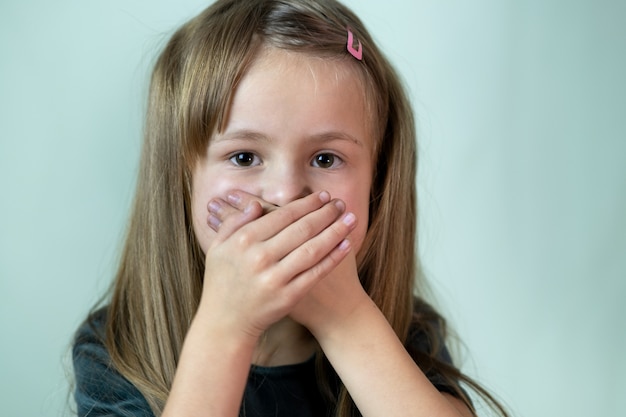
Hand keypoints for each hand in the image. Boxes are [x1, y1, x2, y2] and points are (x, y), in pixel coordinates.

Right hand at [199, 190, 355, 342]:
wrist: (225, 323)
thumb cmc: (221, 282)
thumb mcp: (217, 248)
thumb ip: (234, 223)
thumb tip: (256, 204)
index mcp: (243, 241)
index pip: (282, 215)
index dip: (306, 204)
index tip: (322, 196)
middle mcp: (260, 257)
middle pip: (301, 229)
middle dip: (325, 213)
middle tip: (340, 203)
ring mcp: (275, 278)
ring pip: (312, 249)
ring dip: (335, 231)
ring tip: (350, 219)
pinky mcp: (288, 297)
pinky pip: (315, 273)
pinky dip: (333, 258)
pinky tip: (346, 245)